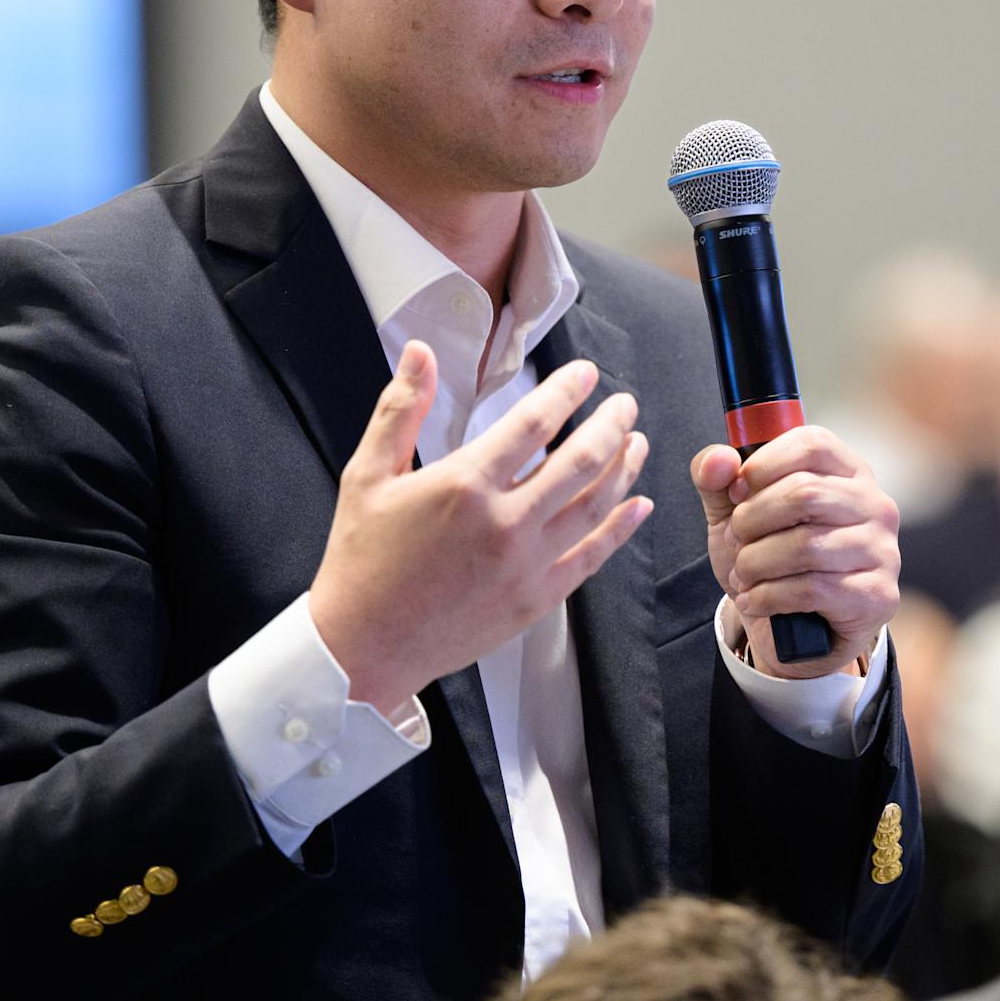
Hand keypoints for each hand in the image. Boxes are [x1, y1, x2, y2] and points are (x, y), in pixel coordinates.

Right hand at [308, 342, 652, 711]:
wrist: (364, 647)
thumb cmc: (362, 560)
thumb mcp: (367, 475)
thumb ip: (400, 409)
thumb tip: (419, 354)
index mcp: (464, 485)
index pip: (533, 422)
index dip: (567, 391)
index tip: (586, 375)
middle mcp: (504, 523)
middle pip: (581, 461)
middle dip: (612, 423)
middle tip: (624, 404)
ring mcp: (526, 565)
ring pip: (596, 506)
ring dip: (624, 469)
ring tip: (637, 442)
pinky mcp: (536, 600)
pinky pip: (593, 556)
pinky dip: (621, 528)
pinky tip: (637, 506)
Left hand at [690, 426, 899, 678]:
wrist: (794, 631)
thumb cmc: (771, 558)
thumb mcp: (735, 514)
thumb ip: (717, 480)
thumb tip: (719, 459)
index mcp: (848, 472)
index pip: (812, 444)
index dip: (764, 465)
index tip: (736, 493)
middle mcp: (875, 505)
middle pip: (805, 493)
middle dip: (752, 521)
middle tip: (736, 542)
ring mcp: (883, 551)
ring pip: (806, 545)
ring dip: (757, 564)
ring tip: (743, 575)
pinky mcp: (878, 595)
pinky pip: (813, 589)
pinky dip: (769, 596)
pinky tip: (755, 600)